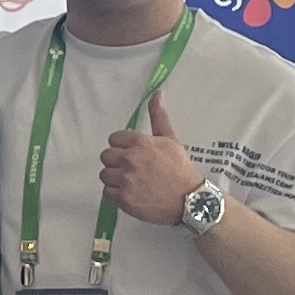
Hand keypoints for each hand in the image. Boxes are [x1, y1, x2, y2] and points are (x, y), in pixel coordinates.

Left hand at [100, 92, 204, 228]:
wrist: (190, 200)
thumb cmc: (181, 170)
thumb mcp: (171, 139)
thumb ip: (158, 117)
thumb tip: (156, 94)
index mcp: (140, 143)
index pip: (114, 139)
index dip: (122, 147)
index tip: (132, 154)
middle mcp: (130, 160)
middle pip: (106, 156)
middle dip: (117, 162)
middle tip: (132, 169)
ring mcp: (126, 180)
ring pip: (104, 175)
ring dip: (115, 179)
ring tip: (132, 182)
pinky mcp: (123, 199)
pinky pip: (107, 193)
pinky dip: (116, 195)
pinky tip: (130, 193)